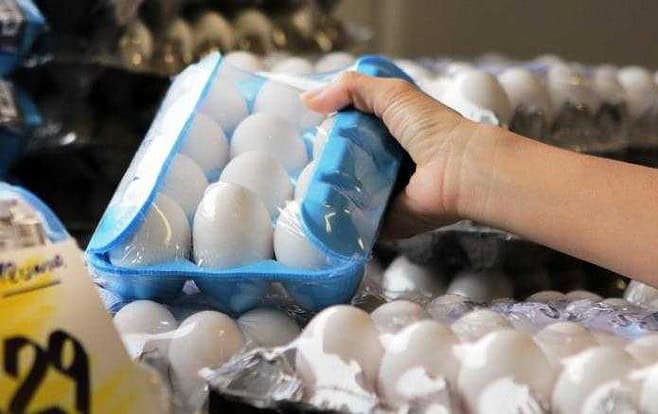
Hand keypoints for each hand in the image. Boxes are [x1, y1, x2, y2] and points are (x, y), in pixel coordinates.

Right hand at [302, 71, 502, 238]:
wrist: (459, 172)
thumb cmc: (431, 129)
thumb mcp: (392, 94)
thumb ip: (352, 88)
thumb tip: (307, 100)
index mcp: (390, 135)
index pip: (351, 133)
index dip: (330, 131)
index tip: (306, 133)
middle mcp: (386, 166)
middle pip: (343, 165)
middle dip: (323, 163)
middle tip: (299, 163)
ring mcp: (384, 196)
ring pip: (344, 194)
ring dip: (326, 192)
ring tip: (299, 188)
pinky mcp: (383, 223)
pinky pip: (354, 222)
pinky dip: (337, 218)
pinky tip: (315, 213)